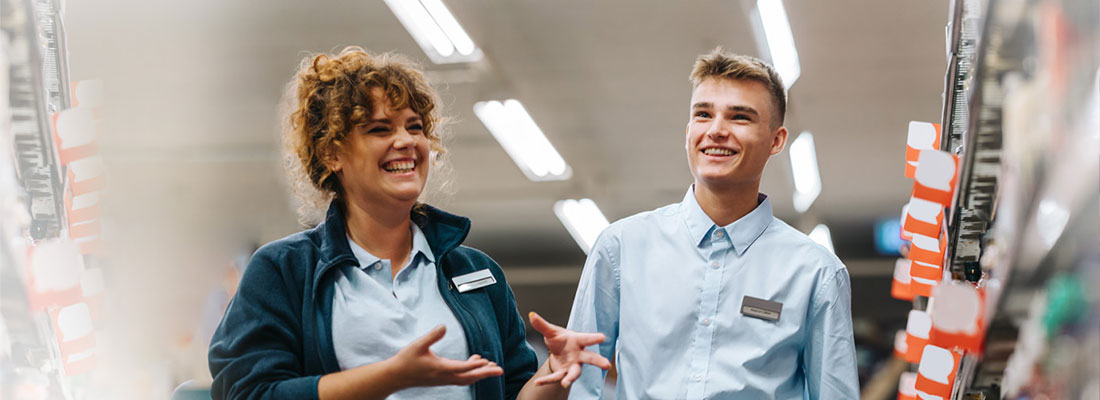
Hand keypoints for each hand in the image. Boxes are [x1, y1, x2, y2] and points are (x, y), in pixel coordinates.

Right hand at [388, 325, 503, 387]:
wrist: (396, 376)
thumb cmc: (406, 360)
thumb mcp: (418, 345)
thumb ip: (432, 336)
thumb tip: (443, 326)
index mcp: (440, 368)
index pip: (462, 368)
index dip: (475, 365)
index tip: (487, 362)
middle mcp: (444, 376)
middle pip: (469, 377)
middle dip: (485, 373)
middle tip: (499, 370)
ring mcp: (444, 379)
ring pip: (467, 379)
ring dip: (480, 374)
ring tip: (492, 367)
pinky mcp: (442, 379)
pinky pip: (461, 378)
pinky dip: (471, 373)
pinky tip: (474, 362)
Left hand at [528, 311, 610, 387]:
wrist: (558, 352)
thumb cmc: (560, 339)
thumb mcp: (551, 331)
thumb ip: (542, 325)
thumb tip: (531, 315)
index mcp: (578, 340)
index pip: (587, 338)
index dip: (594, 338)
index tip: (603, 337)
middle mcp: (579, 354)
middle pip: (590, 358)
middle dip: (598, 361)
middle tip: (607, 365)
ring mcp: (573, 365)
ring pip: (575, 373)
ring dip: (571, 378)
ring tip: (565, 383)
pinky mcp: (565, 373)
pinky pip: (557, 377)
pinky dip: (547, 380)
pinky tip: (538, 382)